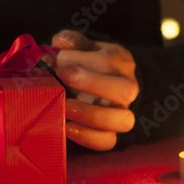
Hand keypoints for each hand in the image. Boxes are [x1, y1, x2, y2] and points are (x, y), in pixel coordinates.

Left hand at [50, 30, 138, 150]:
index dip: (79, 60)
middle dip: (92, 84)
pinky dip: (88, 137)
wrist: (101, 83)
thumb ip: (72, 42)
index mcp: (120, 62)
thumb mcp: (82, 47)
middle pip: (125, 90)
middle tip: (61, 77)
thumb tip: (60, 42)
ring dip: (91, 115)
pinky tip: (67, 128)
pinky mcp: (112, 133)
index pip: (107, 61)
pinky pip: (108, 141)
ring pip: (123, 120)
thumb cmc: (87, 62)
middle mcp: (128, 88)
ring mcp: (122, 113)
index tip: (55, 61)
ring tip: (64, 107)